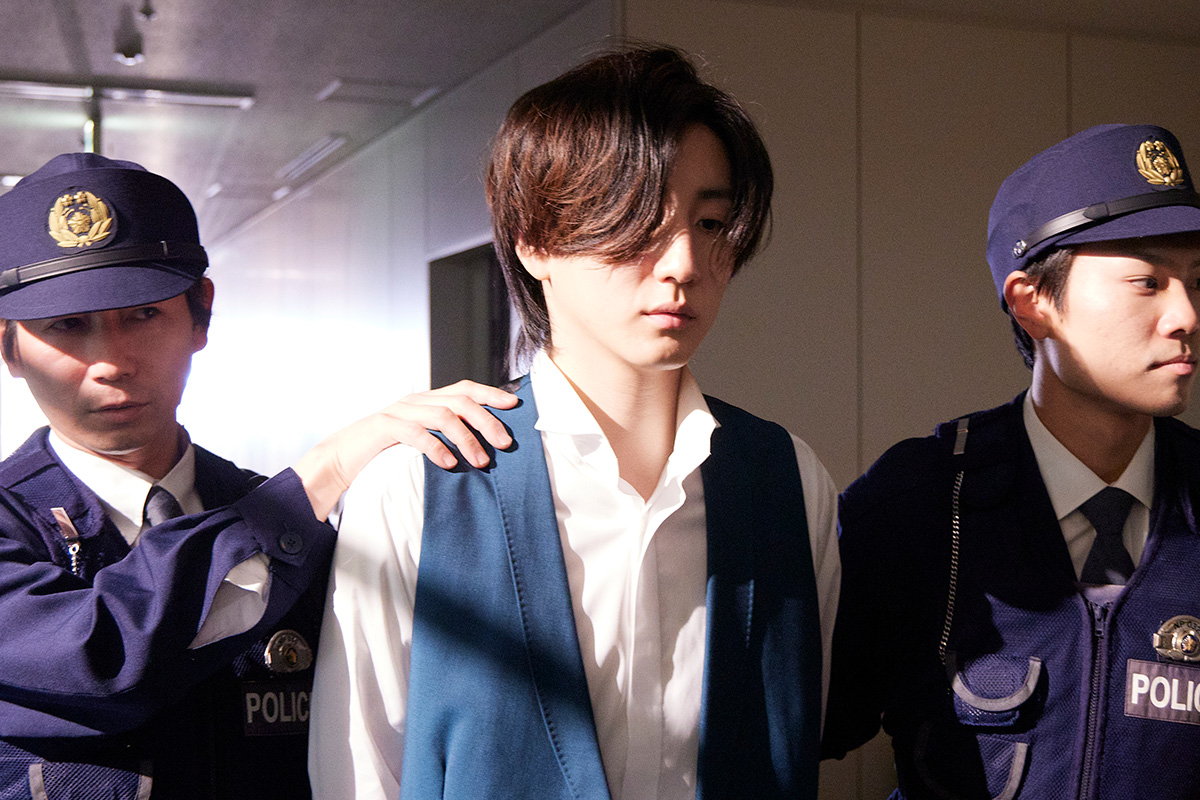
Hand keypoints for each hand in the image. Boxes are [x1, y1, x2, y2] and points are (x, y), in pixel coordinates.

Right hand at [292, 380, 517, 518]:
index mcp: (426, 400)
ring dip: (467, 439)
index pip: (464, 388)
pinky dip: (436, 447)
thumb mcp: (420, 440)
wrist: (340, 459)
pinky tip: (450, 463)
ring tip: (482, 461)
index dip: (491, 393)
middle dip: (487, 421)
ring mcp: (399, 411)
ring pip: (442, 416)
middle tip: (505, 444)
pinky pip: (415, 433)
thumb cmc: (385, 454)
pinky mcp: (383, 427)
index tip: (514, 405)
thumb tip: (484, 447)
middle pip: (460, 401)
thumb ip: (444, 436)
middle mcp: (415, 400)